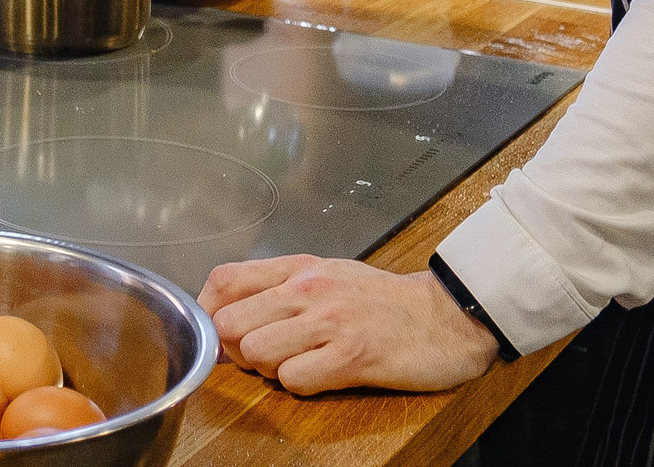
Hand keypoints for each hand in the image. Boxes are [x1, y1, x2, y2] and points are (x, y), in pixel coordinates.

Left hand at [198, 257, 500, 394]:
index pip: (223, 281)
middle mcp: (308, 289)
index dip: (208, 312)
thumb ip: (279, 289)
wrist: (445, 316)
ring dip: (269, 369)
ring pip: (256, 352)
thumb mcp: (326, 275)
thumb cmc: (381, 301)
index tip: (218, 335)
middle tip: (267, 356)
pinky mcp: (352, 356)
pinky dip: (301, 385)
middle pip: (229, 323)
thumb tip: (228, 315)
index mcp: (298, 268)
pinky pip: (295, 379)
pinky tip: (323, 376)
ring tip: (299, 364)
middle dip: (238, 350)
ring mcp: (330, 321)